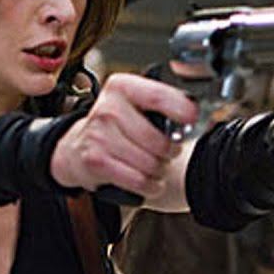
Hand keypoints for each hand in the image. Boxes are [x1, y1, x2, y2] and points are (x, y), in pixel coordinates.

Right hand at [51, 73, 196, 198]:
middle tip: (167, 152)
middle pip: (159, 140)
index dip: (181, 109)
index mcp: (121, 87)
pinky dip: (149, 185)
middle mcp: (108, 108)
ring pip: (151, 163)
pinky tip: (148, 181)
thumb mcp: (134, 104)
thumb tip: (195, 113)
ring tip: (154, 166)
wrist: (77, 147)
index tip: (191, 118)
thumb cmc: (114, 126)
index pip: (158, 96)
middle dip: (170, 151)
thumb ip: (162, 103)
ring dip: (159, 171)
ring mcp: (99, 135)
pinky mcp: (96, 161)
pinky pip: (139, 180)